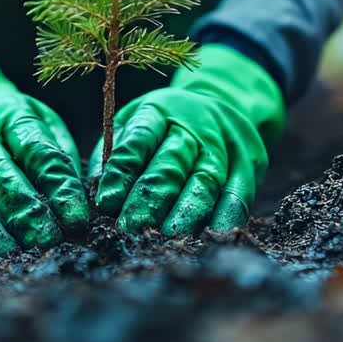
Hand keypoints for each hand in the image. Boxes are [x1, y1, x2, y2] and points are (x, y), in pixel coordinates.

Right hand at [0, 33, 88, 253]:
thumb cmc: (10, 123)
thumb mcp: (42, 120)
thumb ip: (59, 156)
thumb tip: (81, 202)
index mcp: (11, 116)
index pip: (38, 153)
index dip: (59, 187)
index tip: (78, 219)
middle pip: (0, 175)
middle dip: (25, 212)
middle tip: (47, 241)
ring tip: (11, 253)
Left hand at [88, 44, 284, 234]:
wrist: (223, 103)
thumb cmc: (165, 124)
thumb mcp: (135, 123)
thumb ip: (115, 154)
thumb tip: (94, 193)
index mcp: (160, 111)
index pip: (139, 140)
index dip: (122, 171)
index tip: (105, 202)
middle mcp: (194, 125)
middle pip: (171, 164)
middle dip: (151, 198)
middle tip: (131, 227)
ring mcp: (224, 145)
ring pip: (205, 180)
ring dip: (187, 212)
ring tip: (167, 238)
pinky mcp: (248, 164)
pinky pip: (238, 192)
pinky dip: (226, 216)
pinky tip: (212, 236)